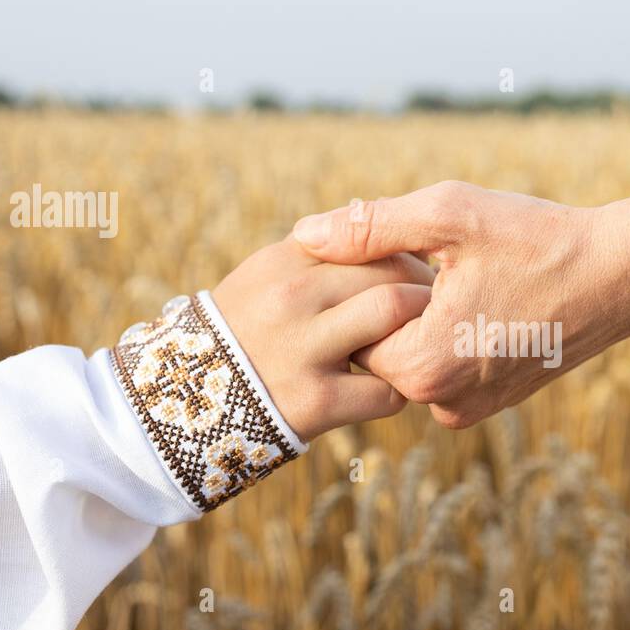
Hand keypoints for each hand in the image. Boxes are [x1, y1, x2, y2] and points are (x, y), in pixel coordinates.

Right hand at [211, 236, 433, 440]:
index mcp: (283, 260)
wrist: (190, 400)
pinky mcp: (316, 400)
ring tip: (422, 338)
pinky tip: (390, 386)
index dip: (404, 252)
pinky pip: (387, 389)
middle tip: (440, 303)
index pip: (366, 235)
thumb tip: (381, 228)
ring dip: (421, 327)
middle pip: (388, 269)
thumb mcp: (267, 276)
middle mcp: (291, 296)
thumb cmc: (247, 332)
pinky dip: (400, 388)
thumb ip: (319, 254)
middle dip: (424, 285)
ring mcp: (303, 348)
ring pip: (393, 314)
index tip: (420, 268)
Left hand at [292, 182, 629, 427]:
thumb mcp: (449, 216)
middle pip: (378, 346)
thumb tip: (303, 235)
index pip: (350, 329)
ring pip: (412, 356)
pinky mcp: (493, 402)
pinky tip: (481, 294)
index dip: (365, 282)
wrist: (622, 275)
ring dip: (421, 316)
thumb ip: (370, 227)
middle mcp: (443, 402)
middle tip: (436, 256)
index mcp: (423, 365)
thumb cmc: (538, 239)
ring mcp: (471, 407)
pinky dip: (449, 333)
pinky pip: (444, 367)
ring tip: (462, 274)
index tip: (403, 248)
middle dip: (391, 300)